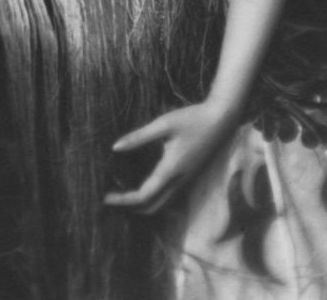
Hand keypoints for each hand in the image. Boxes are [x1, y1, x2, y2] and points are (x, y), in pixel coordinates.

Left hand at [103, 99, 237, 214]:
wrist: (221, 120)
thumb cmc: (191, 119)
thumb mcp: (163, 124)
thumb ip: (139, 137)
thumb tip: (114, 147)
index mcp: (170, 171)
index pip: (143, 196)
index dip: (123, 200)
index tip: (105, 197)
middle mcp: (179, 181)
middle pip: (152, 208)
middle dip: (130, 208)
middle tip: (110, 199)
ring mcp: (185, 180)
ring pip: (161, 204)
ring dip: (141, 205)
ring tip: (122, 193)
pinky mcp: (188, 176)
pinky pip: (168, 197)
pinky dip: (153, 198)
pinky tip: (143, 186)